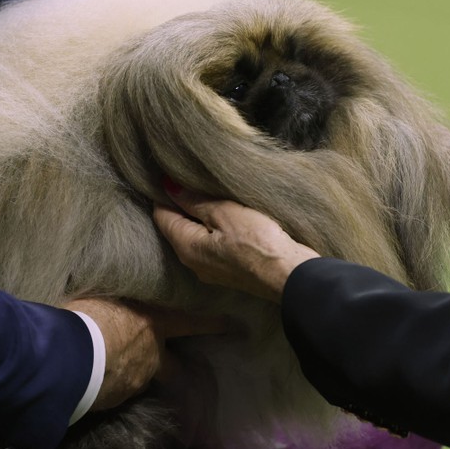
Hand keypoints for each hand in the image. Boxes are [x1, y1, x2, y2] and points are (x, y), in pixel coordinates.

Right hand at [64, 298, 227, 410]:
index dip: (215, 325)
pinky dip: (112, 385)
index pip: (193, 323)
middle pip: (172, 366)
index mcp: (155, 324)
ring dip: (133, 374)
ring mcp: (137, 379)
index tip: (236, 327)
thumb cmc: (88, 317)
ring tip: (115, 369)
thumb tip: (113, 293)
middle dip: (172, 366)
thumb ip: (118, 301)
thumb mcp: (107, 298)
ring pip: (143, 379)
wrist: (70, 355)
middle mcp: (152, 354)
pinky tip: (99, 379)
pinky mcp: (118, 397)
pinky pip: (119, 390)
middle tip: (168, 364)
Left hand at [153, 184, 319, 302]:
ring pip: (196, 237)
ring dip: (200, 218)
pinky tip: (228, 219)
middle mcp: (192, 263)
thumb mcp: (224, 212)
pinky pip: (212, 246)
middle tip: (191, 181)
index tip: (172, 174)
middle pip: (177, 228)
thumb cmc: (256, 242)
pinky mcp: (229, 272)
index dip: (164, 193)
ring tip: (211, 196)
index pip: (161, 215)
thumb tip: (168, 187)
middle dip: (181, 205)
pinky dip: (214, 230)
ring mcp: (211, 271)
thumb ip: (195, 201)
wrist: (288, 274)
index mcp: (185, 247)